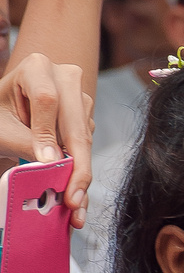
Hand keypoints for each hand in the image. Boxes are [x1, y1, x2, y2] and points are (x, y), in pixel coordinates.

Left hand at [0, 55, 91, 226]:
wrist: (7, 109)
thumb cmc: (0, 115)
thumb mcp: (3, 128)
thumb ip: (27, 141)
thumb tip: (56, 164)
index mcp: (36, 67)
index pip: (47, 100)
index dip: (48, 134)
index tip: (49, 165)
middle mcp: (65, 77)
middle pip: (75, 124)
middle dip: (78, 165)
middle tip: (74, 200)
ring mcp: (80, 97)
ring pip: (85, 139)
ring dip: (80, 174)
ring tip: (73, 205)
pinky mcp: (86, 117)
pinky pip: (87, 146)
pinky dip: (80, 170)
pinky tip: (73, 191)